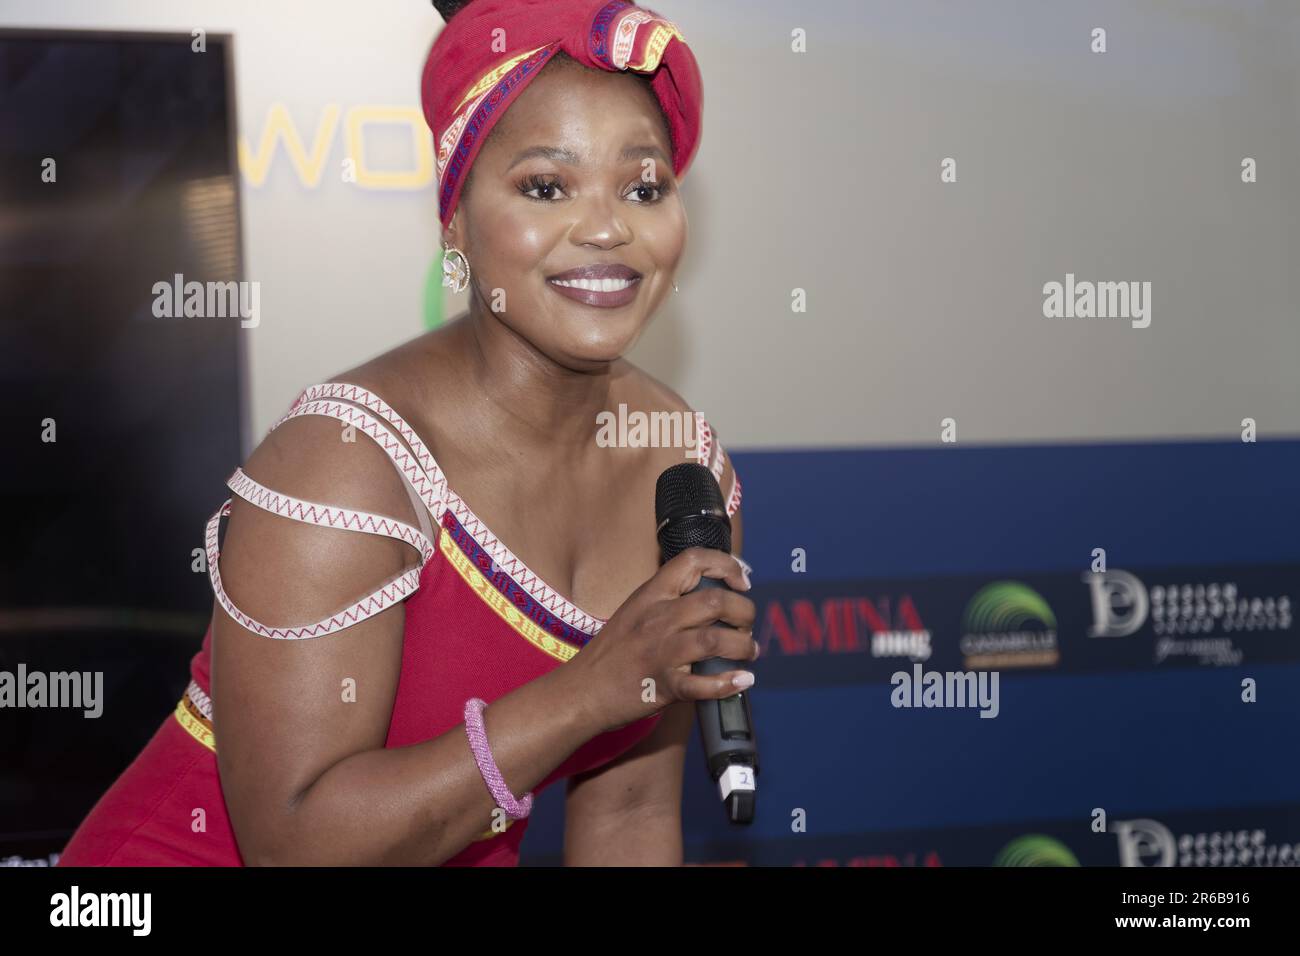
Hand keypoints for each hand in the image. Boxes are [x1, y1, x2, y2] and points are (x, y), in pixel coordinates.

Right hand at [569, 548, 757, 733]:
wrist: (581, 690)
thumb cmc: (610, 652)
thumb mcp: (635, 611)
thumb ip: (668, 601)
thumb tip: (713, 599)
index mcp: (651, 595)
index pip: (693, 560)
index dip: (726, 565)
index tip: (741, 583)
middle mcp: (657, 618)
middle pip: (715, 601)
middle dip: (744, 611)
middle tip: (747, 624)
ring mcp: (660, 652)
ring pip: (715, 639)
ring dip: (743, 646)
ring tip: (748, 651)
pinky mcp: (664, 685)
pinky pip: (703, 684)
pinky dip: (728, 683)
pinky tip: (740, 681)